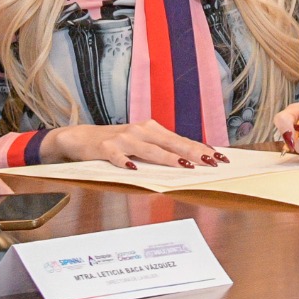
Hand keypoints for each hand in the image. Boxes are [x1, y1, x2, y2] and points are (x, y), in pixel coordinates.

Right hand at [46, 120, 227, 169]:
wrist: (80, 137)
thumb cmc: (115, 142)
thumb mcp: (139, 142)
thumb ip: (161, 148)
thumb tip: (190, 159)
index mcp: (151, 129)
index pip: (181, 139)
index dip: (200, 148)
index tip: (219, 157)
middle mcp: (140, 131)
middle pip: (171, 143)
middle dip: (193, 152)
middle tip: (211, 161)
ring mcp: (123, 139)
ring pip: (150, 150)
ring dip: (168, 157)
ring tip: (184, 165)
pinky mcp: (106, 148)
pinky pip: (118, 157)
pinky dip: (126, 163)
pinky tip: (134, 169)